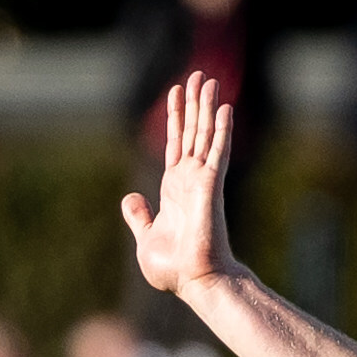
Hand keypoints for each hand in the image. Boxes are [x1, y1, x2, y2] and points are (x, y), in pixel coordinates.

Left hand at [118, 75, 242, 295]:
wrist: (193, 281)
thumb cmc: (174, 267)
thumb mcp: (146, 237)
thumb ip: (139, 216)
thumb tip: (131, 199)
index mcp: (174, 188)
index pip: (176, 143)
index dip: (175, 117)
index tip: (176, 91)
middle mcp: (190, 179)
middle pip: (192, 131)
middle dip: (194, 103)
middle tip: (198, 75)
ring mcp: (203, 180)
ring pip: (205, 135)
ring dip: (207, 107)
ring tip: (209, 80)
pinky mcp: (211, 186)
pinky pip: (218, 152)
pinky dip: (222, 130)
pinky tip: (225, 108)